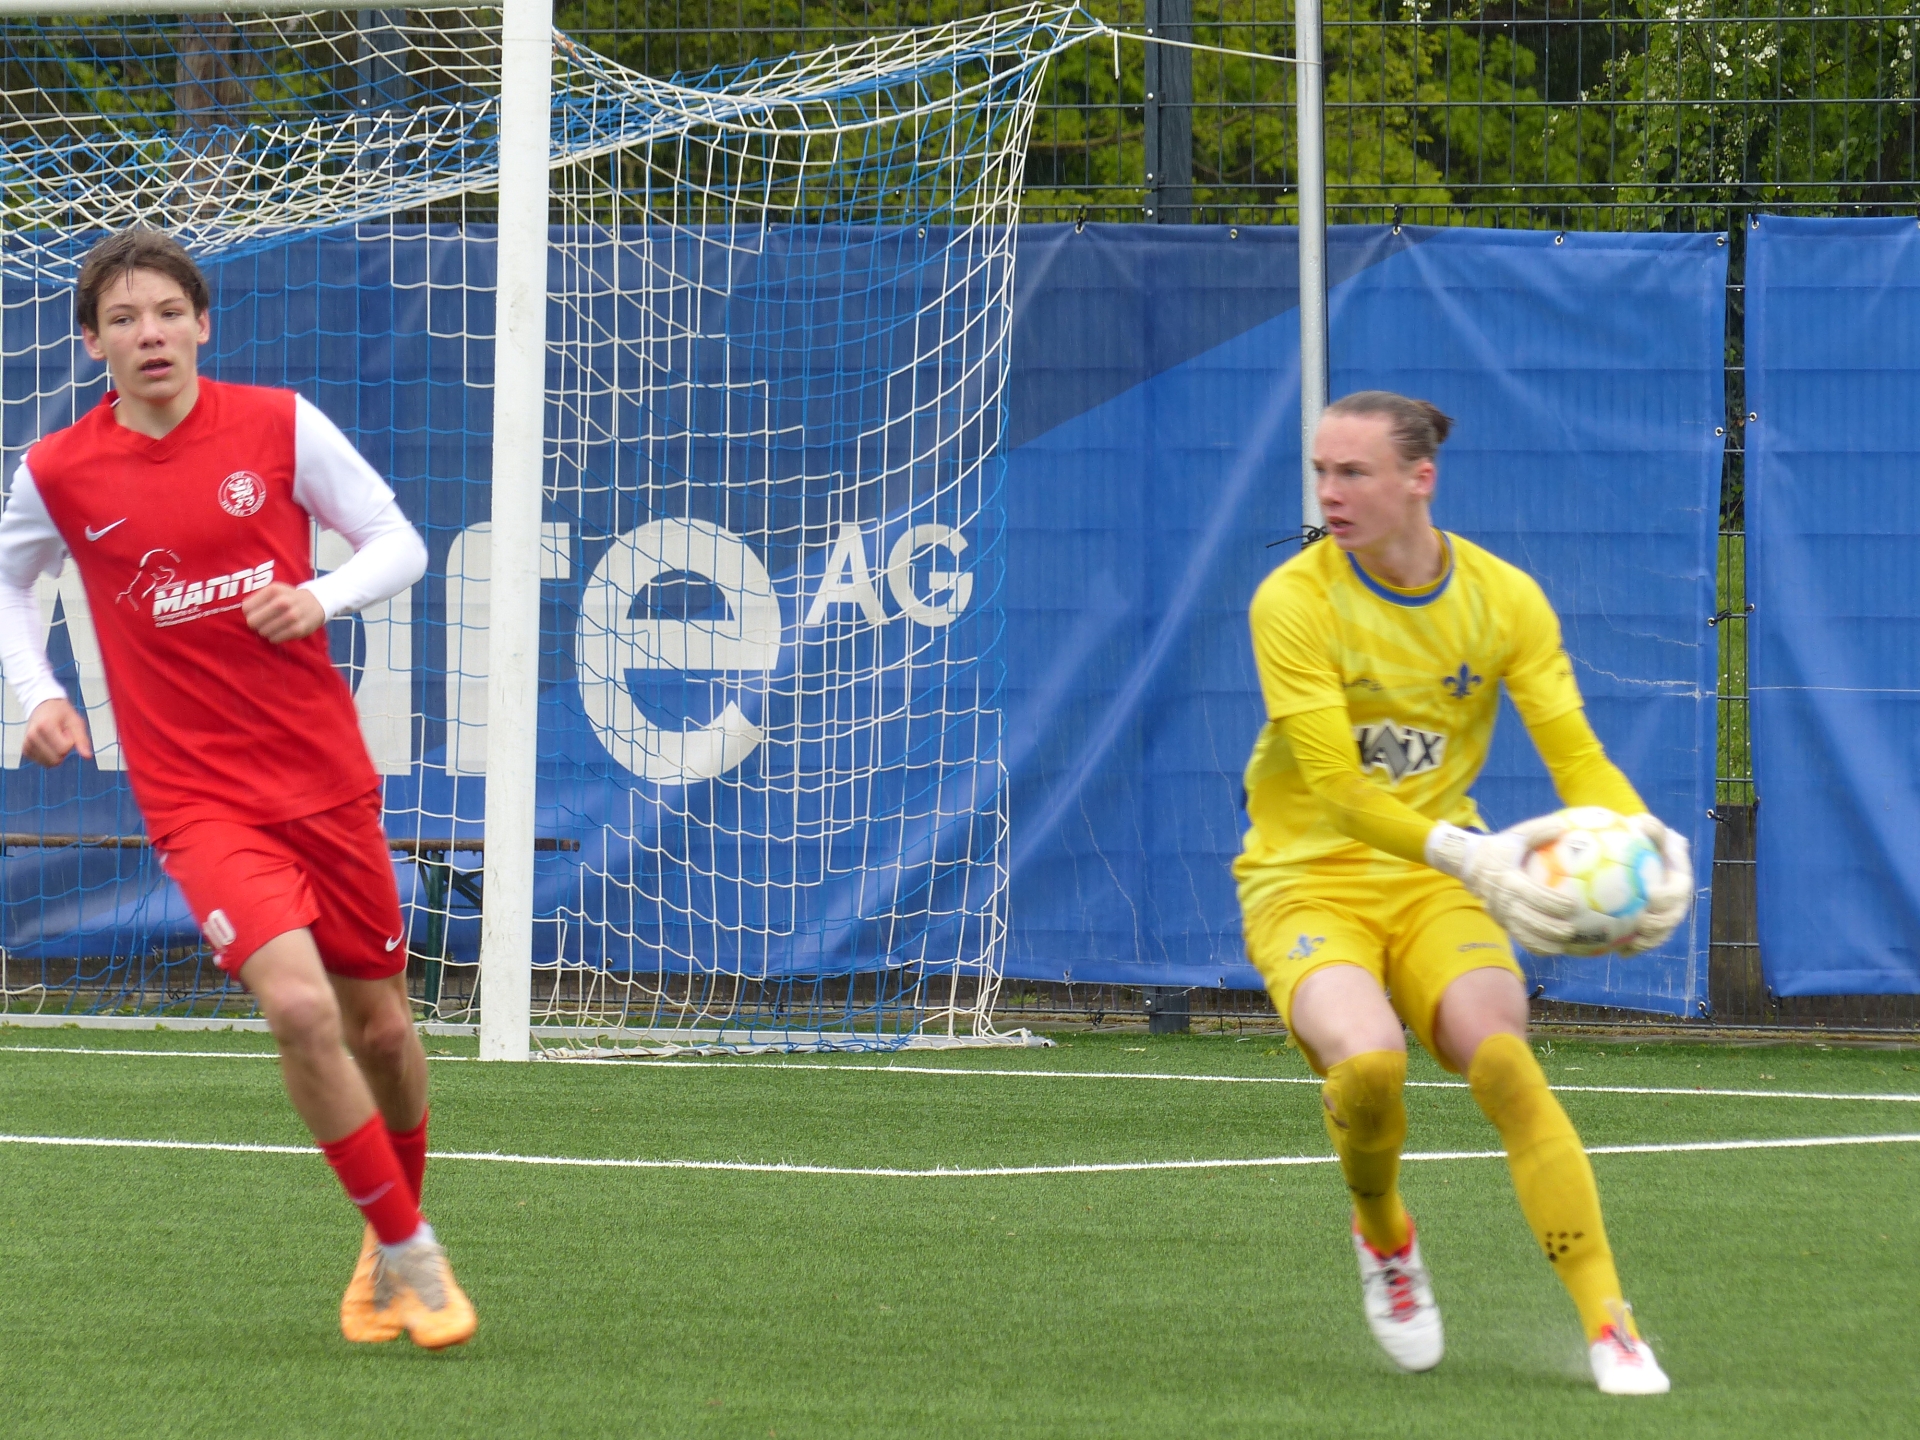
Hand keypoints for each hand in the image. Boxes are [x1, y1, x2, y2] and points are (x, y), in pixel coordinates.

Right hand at [21, 696, 92, 767]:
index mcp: (44, 727)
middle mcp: (32, 736)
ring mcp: (27, 744)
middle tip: (61, 735)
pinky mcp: (25, 750)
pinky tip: (48, 743)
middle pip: (56, 759)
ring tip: (55, 738)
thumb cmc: (61, 713)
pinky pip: (43, 763)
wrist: (44, 706)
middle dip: (64, 750)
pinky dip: (49, 756)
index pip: (63, 749)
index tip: (66, 731)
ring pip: (49, 763)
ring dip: (56, 753)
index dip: (70, 742)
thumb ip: (82, 740)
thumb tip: (88, 757)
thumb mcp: (76, 722)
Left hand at [242, 582, 326, 643]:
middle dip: (255, 624)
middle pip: (253, 621)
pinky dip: (274, 638)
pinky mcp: (298, 629)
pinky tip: (280, 632)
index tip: (256, 613)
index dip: (249, 613)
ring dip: (265, 631)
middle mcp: (283, 602)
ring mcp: (292, 616)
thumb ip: (257, 598)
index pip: (246, 608)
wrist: (316, 603)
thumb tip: (245, 610)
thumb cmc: (288, 597)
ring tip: (272, 626)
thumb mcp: (274, 590)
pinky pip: (275, 639)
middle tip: (262, 622)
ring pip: (263, 632)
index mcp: (274, 590)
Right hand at [1426, 814, 1582, 953]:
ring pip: (1524, 933)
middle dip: (1551, 927)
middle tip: (1572, 929)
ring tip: (1564, 944)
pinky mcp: (1501, 922)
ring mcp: (1501, 914)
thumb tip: (1563, 825)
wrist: (1468, 864)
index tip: (1572, 905)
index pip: (1534, 896)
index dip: (1553, 902)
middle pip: (1530, 920)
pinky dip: (1535, 946)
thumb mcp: (1515, 836)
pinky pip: (1519, 938)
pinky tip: (1552, 950)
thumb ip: (1538, 831)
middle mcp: (1504, 901)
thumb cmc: (1497, 849)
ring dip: (1544, 941)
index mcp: (1509, 880)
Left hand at [1617, 813, 1694, 955]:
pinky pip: (1643, 940)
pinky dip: (1632, 948)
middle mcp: (1676, 901)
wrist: (1639, 851)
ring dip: (1647, 942)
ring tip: (1630, 946)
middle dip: (1660, 925)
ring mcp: (1664, 915)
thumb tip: (1641, 821)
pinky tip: (1617, 953)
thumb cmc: (1642, 837)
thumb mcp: (1648, 828)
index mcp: (1679, 879)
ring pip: (1660, 934)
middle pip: (1673, 918)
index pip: (1678, 891)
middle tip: (1641, 925)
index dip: (1667, 897)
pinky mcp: (1650, 926)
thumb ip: (1650, 827)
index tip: (1650, 896)